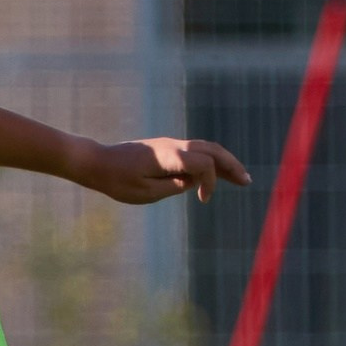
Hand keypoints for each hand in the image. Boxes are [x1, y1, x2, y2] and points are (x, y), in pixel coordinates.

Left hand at [74, 137, 250, 204]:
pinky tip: (219, 175)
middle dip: (231, 165)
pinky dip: (210, 162)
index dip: (210, 181)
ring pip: (205, 149)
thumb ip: (172, 186)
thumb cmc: (117, 181)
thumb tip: (193, 182)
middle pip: (211, 150)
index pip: (202, 163)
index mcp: (167, 156)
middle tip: (247, 181)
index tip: (203, 200)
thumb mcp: (144, 192)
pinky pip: (195, 152)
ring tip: (240, 178)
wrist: (98, 163)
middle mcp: (172, 145)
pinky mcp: (167, 149)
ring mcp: (171, 145)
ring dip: (224, 162)